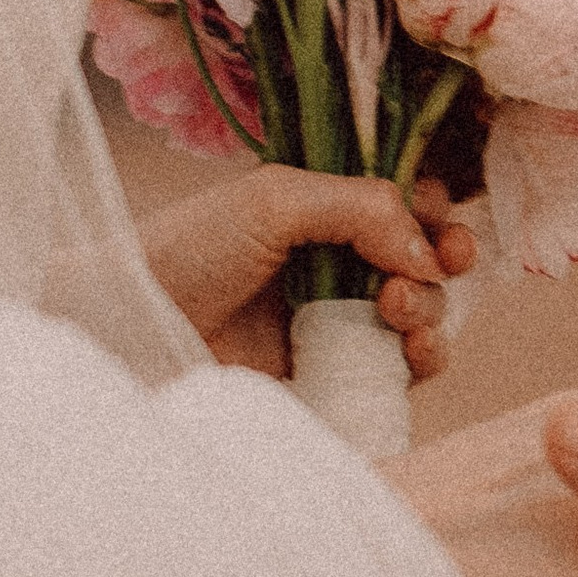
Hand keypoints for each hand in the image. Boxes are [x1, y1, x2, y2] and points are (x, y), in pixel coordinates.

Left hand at [144, 166, 474, 381]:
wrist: (133, 327)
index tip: (440, 217)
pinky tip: (407, 352)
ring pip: (421, 315)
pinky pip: (397, 372)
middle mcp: (337, 263)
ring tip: (394, 309)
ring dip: (430, 309)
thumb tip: (429, 251)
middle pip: (425, 259)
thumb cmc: (190, 249)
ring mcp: (336, 321)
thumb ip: (362, 207)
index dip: (436, 210)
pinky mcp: (330, 376)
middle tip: (431, 265)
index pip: (405, 203)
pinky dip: (420, 360)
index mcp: (324, 210)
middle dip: (444, 258)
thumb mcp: (275, 200)